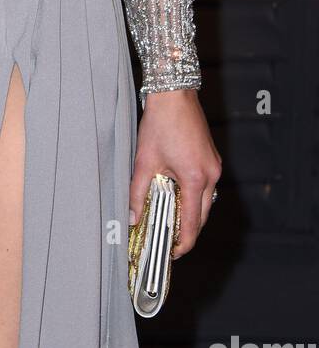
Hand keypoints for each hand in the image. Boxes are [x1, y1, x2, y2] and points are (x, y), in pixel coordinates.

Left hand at [130, 89, 220, 258]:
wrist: (174, 94)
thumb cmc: (160, 123)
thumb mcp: (144, 160)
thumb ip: (137, 192)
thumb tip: (131, 217)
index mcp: (195, 179)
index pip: (193, 223)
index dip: (182, 243)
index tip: (171, 253)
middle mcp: (211, 175)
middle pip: (202, 215)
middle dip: (187, 230)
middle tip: (167, 240)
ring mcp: (215, 166)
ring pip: (206, 201)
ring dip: (190, 212)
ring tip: (168, 219)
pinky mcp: (212, 158)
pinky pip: (206, 186)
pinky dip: (193, 196)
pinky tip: (176, 195)